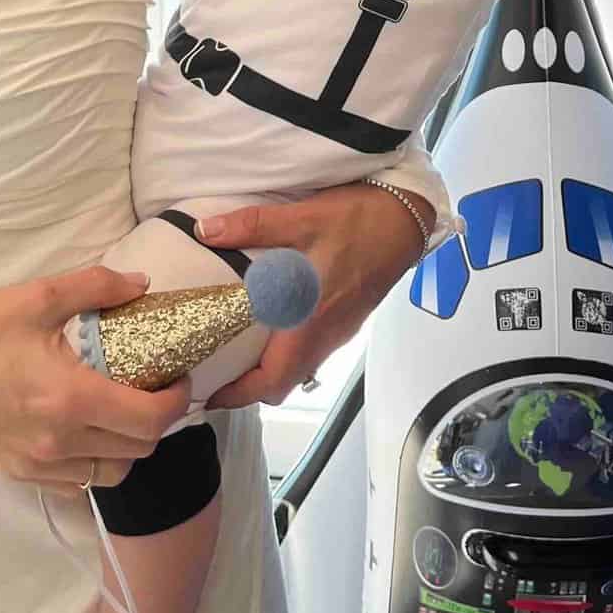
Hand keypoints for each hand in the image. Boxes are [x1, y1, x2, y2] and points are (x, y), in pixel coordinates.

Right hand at [0, 264, 191, 494]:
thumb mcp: (36, 296)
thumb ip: (96, 286)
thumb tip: (142, 285)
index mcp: (69, 398)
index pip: (149, 419)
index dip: (177, 399)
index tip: (179, 374)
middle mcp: (59, 442)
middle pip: (139, 450)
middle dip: (159, 420)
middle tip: (156, 385)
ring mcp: (38, 467)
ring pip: (113, 473)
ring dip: (131, 444)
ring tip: (125, 407)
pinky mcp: (20, 476)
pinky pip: (79, 482)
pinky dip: (97, 460)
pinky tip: (89, 427)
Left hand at [194, 183, 425, 408]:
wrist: (406, 218)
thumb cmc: (360, 221)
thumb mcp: (302, 218)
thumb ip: (252, 225)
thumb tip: (206, 230)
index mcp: (310, 320)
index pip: (272, 380)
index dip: (238, 394)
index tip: (210, 392)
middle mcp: (325, 335)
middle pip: (283, 383)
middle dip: (248, 387)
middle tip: (217, 370)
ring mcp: (339, 330)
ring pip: (298, 369)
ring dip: (268, 370)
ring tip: (235, 348)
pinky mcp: (346, 319)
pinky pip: (312, 351)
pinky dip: (287, 352)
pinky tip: (272, 324)